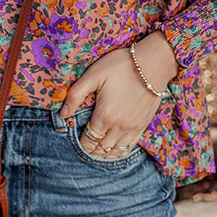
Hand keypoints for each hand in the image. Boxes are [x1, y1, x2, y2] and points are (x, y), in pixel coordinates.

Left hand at [59, 32, 178, 158]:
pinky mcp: (143, 125)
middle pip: (101, 149)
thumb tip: (63, 114)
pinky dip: (119, 151)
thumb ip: (75, 95)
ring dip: (104, 154)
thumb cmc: (121, 66)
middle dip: (91, 151)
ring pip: (115, 152)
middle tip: (84, 148)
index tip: (76, 143)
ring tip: (97, 152)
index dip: (80, 145)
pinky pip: (129, 146)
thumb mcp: (93, 75)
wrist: (154, 62)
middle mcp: (119, 127)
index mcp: (104, 116)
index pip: (88, 141)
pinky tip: (113, 148)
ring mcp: (133, 128)